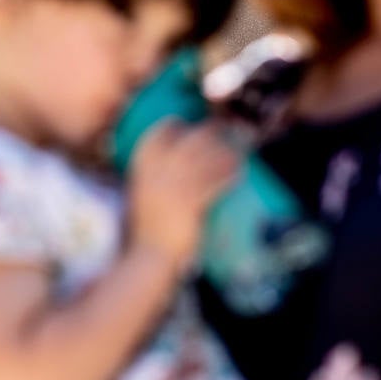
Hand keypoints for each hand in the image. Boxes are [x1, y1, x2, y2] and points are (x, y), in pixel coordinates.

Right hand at [128, 120, 238, 272]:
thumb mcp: (139, 198)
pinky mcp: (191, 203)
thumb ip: (151, 183)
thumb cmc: (144, 232)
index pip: (157, 135)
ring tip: (239, 148)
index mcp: (141, 170)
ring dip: (225, 149)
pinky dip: (229, 173)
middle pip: (188, 140)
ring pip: (206, 157)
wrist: (147, 257)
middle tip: (223, 126)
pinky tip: (241, 170)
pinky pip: (215, 181)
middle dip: (208, 130)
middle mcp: (158, 172)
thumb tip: (168, 172)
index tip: (185, 122)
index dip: (173, 125)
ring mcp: (174, 186)